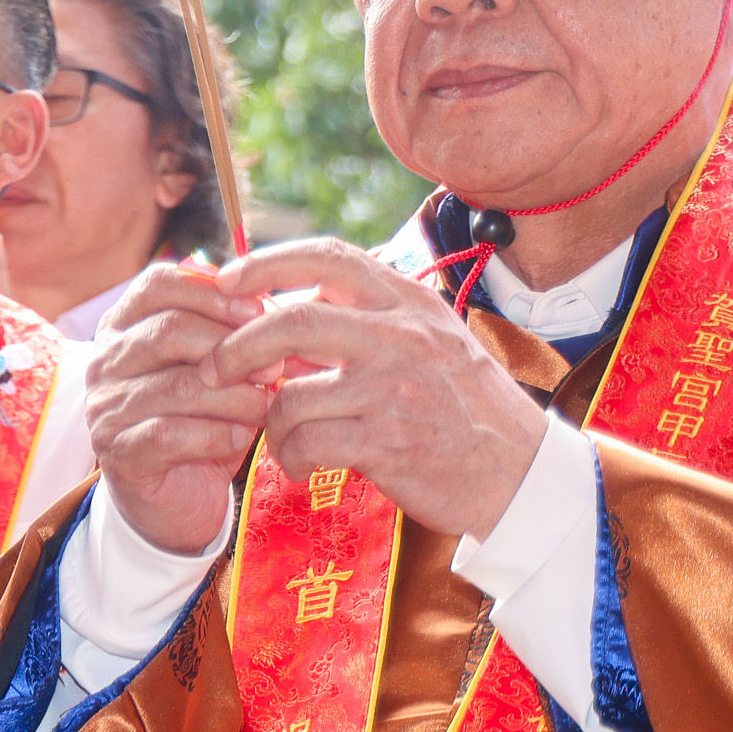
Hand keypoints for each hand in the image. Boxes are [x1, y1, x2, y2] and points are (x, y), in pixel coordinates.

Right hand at [83, 263, 274, 557]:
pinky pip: (170, 434)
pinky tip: (242, 438)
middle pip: (168, 330)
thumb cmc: (202, 421)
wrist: (177, 498)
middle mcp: (105, 362)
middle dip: (232, 346)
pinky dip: (217, 434)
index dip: (213, 293)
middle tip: (275, 367)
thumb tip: (277, 307)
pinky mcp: (118, 453)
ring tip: (267, 406)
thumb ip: (235, 333)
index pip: (158, 284)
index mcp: (125, 327)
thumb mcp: (218, 368)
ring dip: (235, 395)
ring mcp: (105, 409)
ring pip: (177, 386)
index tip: (260, 312)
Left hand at [205, 240, 548, 544]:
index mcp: (410, 303)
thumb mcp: (431, 341)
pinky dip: (290, 456)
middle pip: (293, 321)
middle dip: (237, 347)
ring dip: (269, 423)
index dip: (267, 262)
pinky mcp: (388, 443)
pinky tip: (303, 463)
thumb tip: (286, 305)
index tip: (226, 279)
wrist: (520, 475)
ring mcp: (395, 390)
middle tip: (212, 369)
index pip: (329, 257)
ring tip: (282, 437)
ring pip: (290, 396)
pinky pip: (306, 443)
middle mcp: (403, 337)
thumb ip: (368, 319)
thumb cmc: (465, 409)